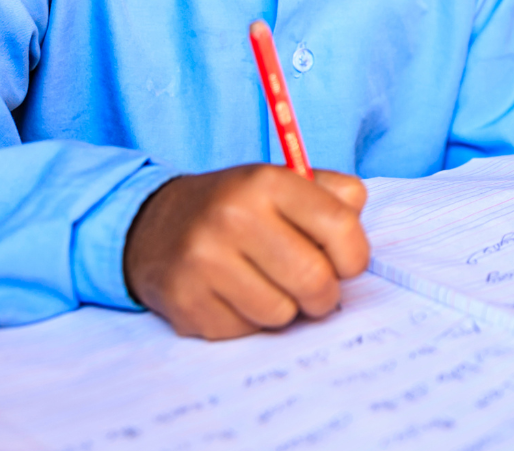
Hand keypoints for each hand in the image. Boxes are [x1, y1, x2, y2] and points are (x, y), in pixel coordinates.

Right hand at [124, 165, 369, 338]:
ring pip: (282, 314)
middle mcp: (233, 216)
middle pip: (315, 280)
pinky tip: (232, 296)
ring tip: (266, 286)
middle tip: (314, 290)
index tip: (346, 264)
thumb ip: (334, 197)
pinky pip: (245, 331)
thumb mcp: (283, 183)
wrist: (154, 225)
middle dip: (324, 295)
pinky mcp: (186, 300)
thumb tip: (358, 234)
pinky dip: (248, 321)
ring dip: (284, 309)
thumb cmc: (237, 209)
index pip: (341, 227)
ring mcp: (204, 260)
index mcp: (266, 182)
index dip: (355, 257)